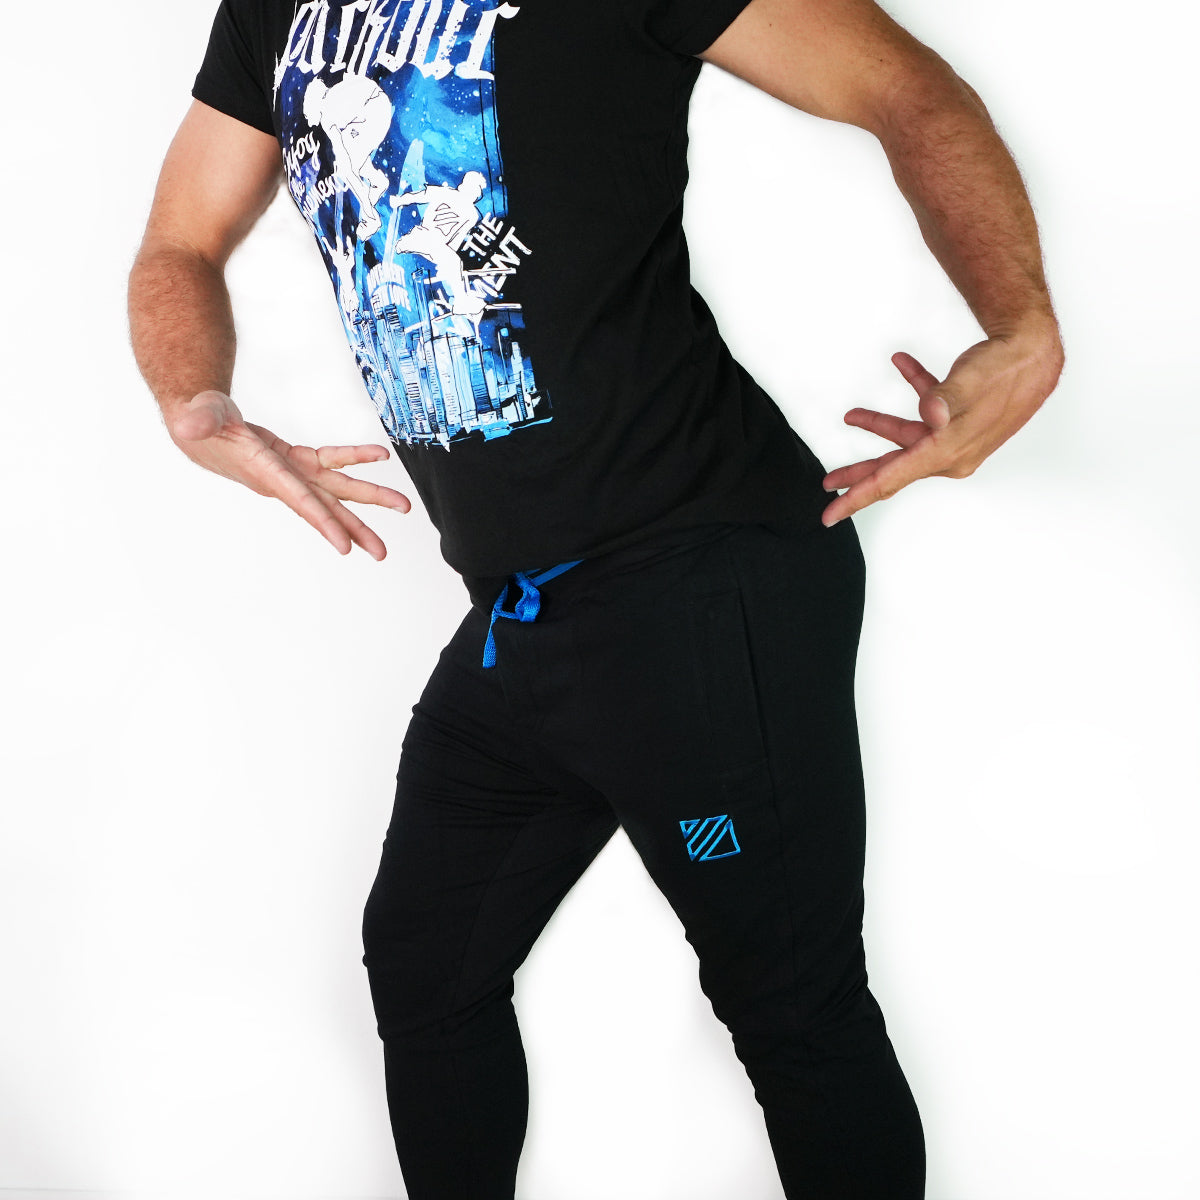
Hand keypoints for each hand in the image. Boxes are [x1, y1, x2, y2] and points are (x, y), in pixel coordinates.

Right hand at [167, 390, 411, 559]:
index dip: (323, 523)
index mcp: (266, 474)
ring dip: (370, 497)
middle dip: (356, 528)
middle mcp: (285, 480)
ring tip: (402, 508)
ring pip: (337, 488)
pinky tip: (380, 456)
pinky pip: (332, 459)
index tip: (346, 547)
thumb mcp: (197, 416)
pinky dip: (355, 457)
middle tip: (382, 553)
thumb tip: (191, 425)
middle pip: (328, 506)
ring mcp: (293, 471)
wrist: (200, 424)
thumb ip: (198, 420)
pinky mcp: (296, 459)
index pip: (300, 501)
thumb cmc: (197, 419)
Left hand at [821, 326, 1063, 525]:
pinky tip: (901, 364)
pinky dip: (915, 388)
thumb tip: (930, 413)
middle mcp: (949, 453)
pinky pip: (929, 408)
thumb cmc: (1003, 371)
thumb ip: (943, 399)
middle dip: (858, 473)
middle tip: (827, 483)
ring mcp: (955, 437)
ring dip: (879, 424)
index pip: (891, 480)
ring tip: (851, 416)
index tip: (829, 514)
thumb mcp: (969, 384)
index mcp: (946, 453)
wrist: (1037, 353)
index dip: (856, 497)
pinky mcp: (960, 418)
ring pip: (907, 438)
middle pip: (893, 467)